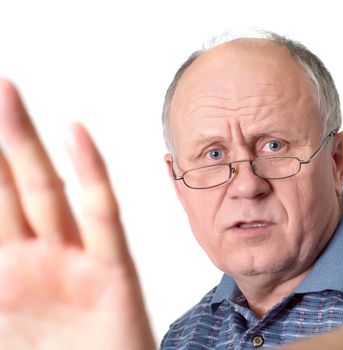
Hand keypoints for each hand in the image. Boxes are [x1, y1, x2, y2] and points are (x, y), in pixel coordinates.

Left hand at [0, 79, 155, 348]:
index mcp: (2, 273)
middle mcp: (35, 258)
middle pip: (4, 188)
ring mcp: (73, 260)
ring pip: (44, 190)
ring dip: (24, 142)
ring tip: (6, 94)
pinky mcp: (112, 271)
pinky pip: (101, 215)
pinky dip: (91, 173)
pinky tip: (76, 135)